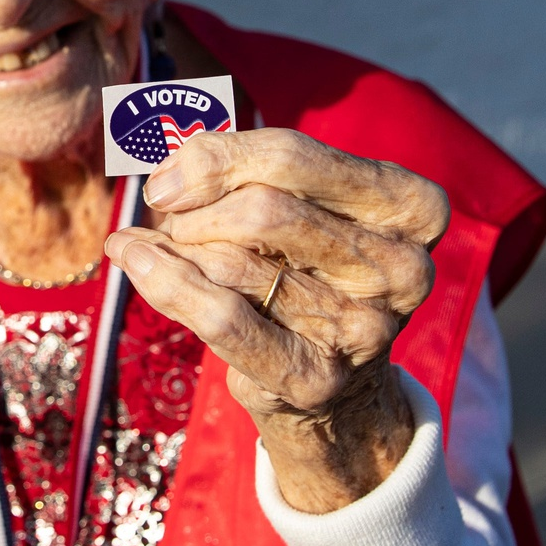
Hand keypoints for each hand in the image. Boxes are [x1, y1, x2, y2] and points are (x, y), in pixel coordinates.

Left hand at [103, 129, 449, 511]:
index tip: (169, 178)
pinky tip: (134, 262)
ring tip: (167, 251)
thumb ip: (245, 172)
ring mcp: (364, 329)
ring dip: (177, 250)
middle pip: (261, 209)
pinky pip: (219, 318)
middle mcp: (400, 267)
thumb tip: (166, 175)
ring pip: (231, 262)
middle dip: (196, 211)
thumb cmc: (310, 272)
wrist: (340, 389)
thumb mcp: (302, 207)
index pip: (291, 157)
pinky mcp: (317, 378)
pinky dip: (163, 282)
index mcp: (411, 207)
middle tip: (174, 221)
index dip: (213, 159)